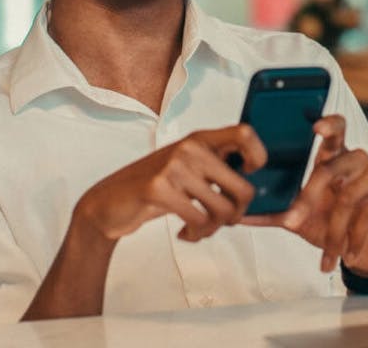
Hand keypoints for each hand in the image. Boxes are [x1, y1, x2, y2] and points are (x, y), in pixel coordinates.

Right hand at [75, 124, 266, 242]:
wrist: (109, 202)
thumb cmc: (157, 186)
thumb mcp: (187, 166)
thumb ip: (216, 166)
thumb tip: (254, 183)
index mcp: (201, 138)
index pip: (245, 133)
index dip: (258, 156)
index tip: (249, 174)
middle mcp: (190, 147)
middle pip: (244, 187)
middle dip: (238, 214)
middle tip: (224, 220)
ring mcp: (174, 166)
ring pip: (223, 210)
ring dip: (215, 229)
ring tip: (201, 230)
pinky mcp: (159, 188)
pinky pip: (199, 221)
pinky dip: (198, 235)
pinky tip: (186, 233)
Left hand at [243, 115, 367, 277]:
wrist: (365, 255)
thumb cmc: (331, 228)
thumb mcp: (299, 219)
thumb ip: (274, 212)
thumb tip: (239, 214)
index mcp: (334, 158)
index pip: (335, 130)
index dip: (328, 124)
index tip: (315, 126)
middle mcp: (357, 160)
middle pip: (333, 166)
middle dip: (310, 197)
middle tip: (294, 220)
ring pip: (349, 196)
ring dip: (334, 230)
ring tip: (327, 252)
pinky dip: (355, 237)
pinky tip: (347, 253)